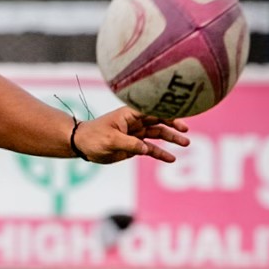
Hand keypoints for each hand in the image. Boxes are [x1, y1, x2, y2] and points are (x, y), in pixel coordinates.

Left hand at [73, 108, 189, 164]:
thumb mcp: (111, 140)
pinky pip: (150, 149)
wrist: (81, 145)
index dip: (167, 111)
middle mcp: (136, 121)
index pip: (152, 109)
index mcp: (130, 114)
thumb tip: (146, 149)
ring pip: (158, 134)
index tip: (180, 115)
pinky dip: (160, 153)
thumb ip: (130, 144)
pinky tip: (171, 159)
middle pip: (159, 120)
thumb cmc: (93, 137)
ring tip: (185, 144)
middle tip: (186, 131)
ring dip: (171, 139)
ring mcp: (136, 133)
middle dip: (174, 124)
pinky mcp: (134, 146)